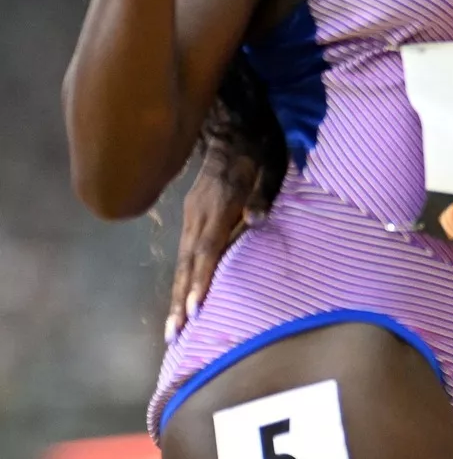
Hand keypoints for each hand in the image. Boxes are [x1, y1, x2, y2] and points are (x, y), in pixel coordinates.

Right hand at [166, 138, 260, 339]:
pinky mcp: (192, 213)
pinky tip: (182, 297)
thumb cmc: (261, 147)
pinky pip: (186, 251)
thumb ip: (264, 195)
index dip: (202, 280)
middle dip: (182, 300)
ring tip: (174, 327)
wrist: (233, 124)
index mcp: (221, 203)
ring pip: (183, 260)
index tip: (195, 309)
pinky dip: (183, 277)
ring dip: (178, 294)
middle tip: (175, 334)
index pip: (209, 249)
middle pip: (189, 263)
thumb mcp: (273, 165)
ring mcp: (192, 213)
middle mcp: (200, 213)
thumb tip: (256, 222)